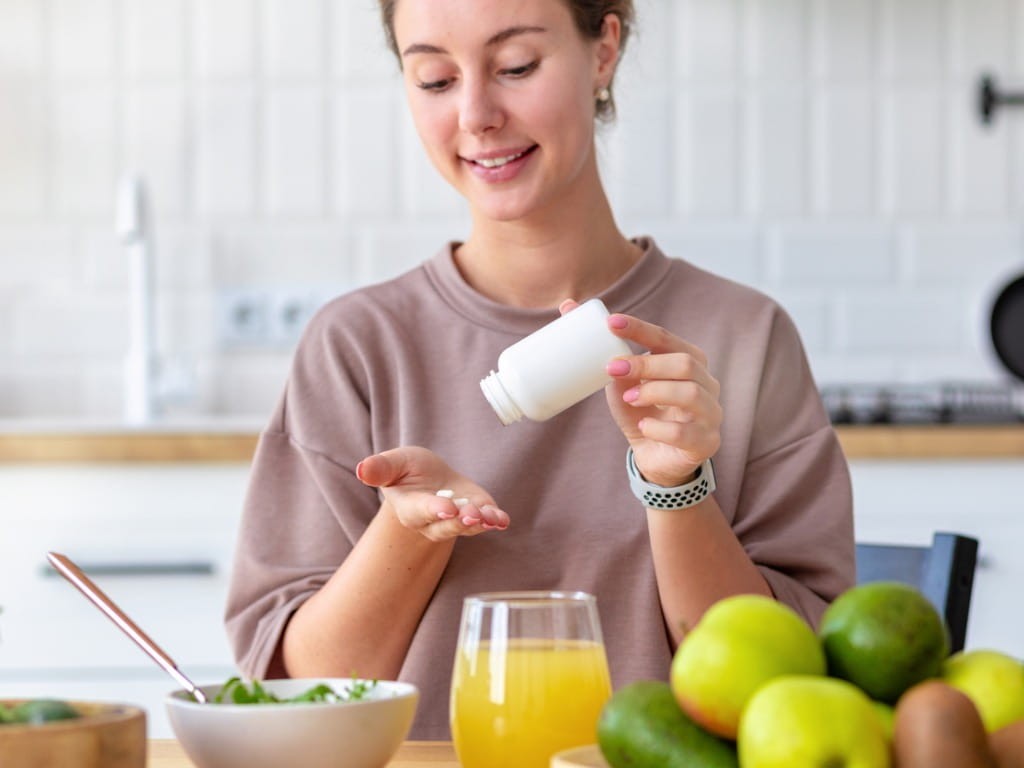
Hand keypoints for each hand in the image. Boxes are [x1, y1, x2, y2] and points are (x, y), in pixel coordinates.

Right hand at [356, 446, 508, 541]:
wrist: (429, 479)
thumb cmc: (407, 471)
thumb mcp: (393, 463)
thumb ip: (380, 468)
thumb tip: (361, 469)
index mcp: (410, 508)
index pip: (422, 511)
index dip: (434, 509)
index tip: (446, 508)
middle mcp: (433, 521)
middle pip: (447, 526)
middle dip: (459, 521)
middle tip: (471, 514)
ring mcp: (457, 520)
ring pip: (469, 527)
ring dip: (481, 523)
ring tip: (491, 517)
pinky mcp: (477, 514)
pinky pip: (487, 522)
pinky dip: (496, 521)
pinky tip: (502, 519)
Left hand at [560, 300, 721, 487]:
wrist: (655, 456)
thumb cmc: (642, 411)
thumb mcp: (622, 382)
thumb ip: (606, 352)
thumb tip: (567, 307)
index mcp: (690, 361)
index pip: (667, 338)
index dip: (640, 329)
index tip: (610, 323)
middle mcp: (707, 383)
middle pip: (684, 363)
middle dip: (646, 364)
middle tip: (613, 369)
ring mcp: (710, 413)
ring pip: (690, 394)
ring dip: (653, 392)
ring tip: (629, 399)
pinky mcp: (705, 442)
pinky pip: (684, 432)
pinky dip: (659, 429)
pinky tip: (644, 428)